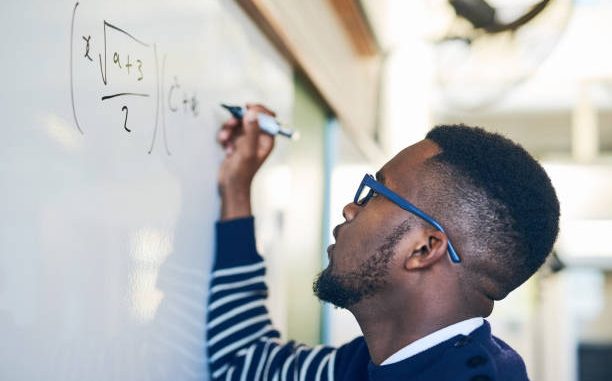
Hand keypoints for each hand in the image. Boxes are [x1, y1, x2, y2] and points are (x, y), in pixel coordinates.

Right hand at [217, 103, 275, 219]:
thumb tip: (253, 112)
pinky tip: (226, 148)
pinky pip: (231, 131)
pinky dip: (226, 137)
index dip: (259, 110)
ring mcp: (247, 140)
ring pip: (238, 124)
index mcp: (267, 139)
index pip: (268, 117)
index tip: (247, 107)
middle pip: (250, 117)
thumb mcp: (247, 150)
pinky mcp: (237, 143)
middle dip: (239, 119)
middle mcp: (258, 138)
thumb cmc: (243, 172)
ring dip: (229, 129)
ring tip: (225, 140)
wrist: (231, 185)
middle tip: (231, 123)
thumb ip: (251, 131)